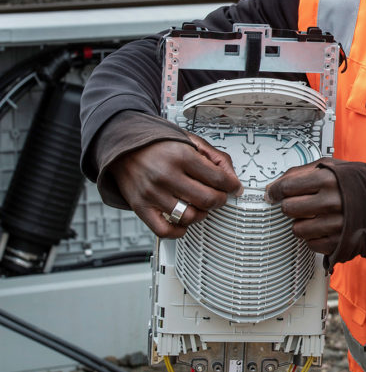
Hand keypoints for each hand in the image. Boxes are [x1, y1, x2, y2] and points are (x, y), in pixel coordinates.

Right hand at [109, 133, 240, 237]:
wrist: (124, 148)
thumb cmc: (159, 145)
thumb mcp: (190, 140)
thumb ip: (215, 157)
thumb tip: (232, 178)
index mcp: (181, 156)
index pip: (218, 179)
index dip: (233, 186)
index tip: (235, 188)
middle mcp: (166, 175)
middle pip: (207, 199)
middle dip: (220, 200)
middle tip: (219, 197)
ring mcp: (153, 194)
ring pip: (189, 216)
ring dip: (202, 214)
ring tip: (200, 205)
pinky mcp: (140, 207)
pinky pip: (164, 230)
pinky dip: (179, 231)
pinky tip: (184, 221)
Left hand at [265, 160, 343, 254]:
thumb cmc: (355, 183)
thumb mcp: (333, 167)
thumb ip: (302, 172)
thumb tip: (274, 185)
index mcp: (328, 179)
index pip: (287, 187)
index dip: (276, 190)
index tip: (273, 193)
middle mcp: (332, 201)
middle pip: (288, 208)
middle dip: (291, 206)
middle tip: (300, 204)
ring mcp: (336, 224)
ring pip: (297, 229)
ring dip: (302, 224)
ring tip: (315, 216)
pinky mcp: (339, 242)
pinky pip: (311, 244)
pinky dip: (314, 237)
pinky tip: (323, 228)